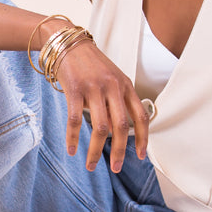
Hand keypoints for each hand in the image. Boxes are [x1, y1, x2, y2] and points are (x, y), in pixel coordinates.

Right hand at [54, 40, 150, 172]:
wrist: (68, 43)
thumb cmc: (91, 64)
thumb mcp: (111, 79)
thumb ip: (117, 103)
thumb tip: (117, 132)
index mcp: (125, 85)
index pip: (141, 116)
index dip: (143, 138)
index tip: (140, 156)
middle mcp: (113, 87)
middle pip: (122, 126)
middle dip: (120, 151)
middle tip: (116, 168)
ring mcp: (94, 88)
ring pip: (100, 128)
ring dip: (96, 151)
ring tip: (91, 165)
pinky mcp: (75, 90)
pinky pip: (76, 120)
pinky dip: (74, 138)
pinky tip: (72, 150)